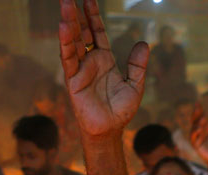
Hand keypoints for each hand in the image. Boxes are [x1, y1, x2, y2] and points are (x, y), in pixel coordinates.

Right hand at [59, 0, 147, 138]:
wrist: (110, 129)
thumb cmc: (121, 110)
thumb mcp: (135, 85)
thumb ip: (138, 65)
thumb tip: (144, 43)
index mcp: (104, 60)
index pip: (97, 33)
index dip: (93, 16)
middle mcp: (90, 62)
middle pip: (82, 33)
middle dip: (76, 14)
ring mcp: (80, 69)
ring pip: (73, 42)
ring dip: (68, 23)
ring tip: (65, 4)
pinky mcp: (73, 80)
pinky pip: (68, 58)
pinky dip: (66, 43)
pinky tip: (63, 27)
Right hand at [189, 103, 207, 171]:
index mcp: (206, 127)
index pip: (200, 116)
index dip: (198, 110)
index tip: (198, 103)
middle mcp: (200, 132)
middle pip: (195, 121)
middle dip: (196, 114)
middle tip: (198, 108)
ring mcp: (197, 138)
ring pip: (194, 129)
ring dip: (198, 123)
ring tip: (204, 119)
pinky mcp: (196, 146)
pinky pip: (193, 138)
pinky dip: (195, 132)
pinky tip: (200, 128)